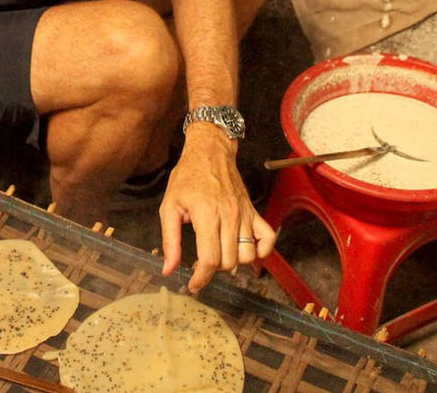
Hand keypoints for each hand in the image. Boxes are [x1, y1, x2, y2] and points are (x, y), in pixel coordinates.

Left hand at [159, 125, 275, 291]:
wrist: (210, 152)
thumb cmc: (187, 177)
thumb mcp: (169, 207)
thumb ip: (170, 240)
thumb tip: (168, 269)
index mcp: (206, 214)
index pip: (210, 259)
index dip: (201, 278)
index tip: (193, 284)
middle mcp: (230, 216)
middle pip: (229, 261)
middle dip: (214, 269)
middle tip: (202, 261)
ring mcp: (245, 214)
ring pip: (248, 255)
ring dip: (234, 262)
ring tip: (220, 253)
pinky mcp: (254, 211)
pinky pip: (268, 238)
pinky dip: (261, 251)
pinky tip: (245, 249)